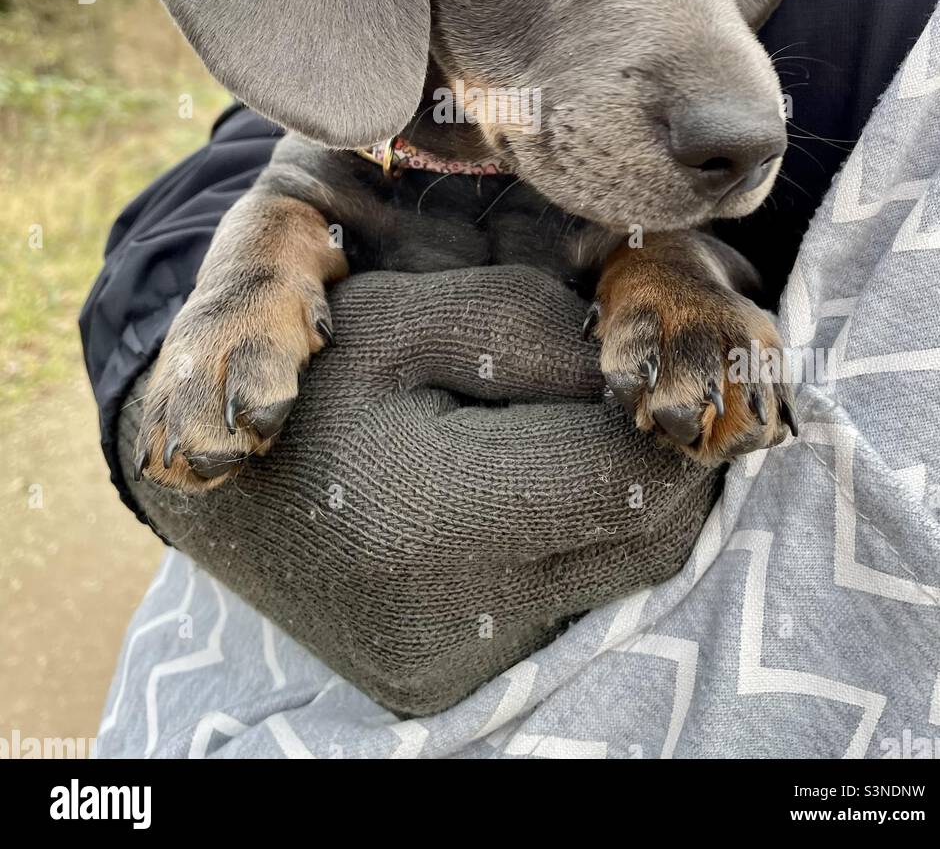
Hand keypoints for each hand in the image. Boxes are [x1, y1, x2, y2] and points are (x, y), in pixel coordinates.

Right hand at [121, 265, 718, 715]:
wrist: (217, 492)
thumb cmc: (305, 384)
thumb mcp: (402, 316)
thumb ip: (530, 325)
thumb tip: (633, 376)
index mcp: (424, 517)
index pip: (624, 480)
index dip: (664, 418)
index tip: (655, 367)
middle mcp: (444, 621)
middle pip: (645, 539)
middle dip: (662, 459)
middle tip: (633, 391)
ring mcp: (450, 666)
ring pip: (620, 577)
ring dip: (625, 501)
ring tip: (577, 432)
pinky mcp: (450, 680)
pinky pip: (568, 604)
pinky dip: (575, 542)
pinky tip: (532, 492)